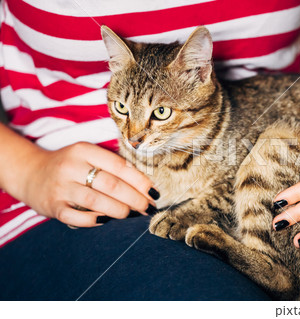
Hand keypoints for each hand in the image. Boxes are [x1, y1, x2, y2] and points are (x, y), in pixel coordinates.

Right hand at [19, 142, 157, 226]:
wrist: (29, 172)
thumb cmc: (70, 165)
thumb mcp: (87, 155)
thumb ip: (112, 166)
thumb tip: (144, 186)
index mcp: (84, 150)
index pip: (119, 166)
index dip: (140, 181)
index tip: (154, 192)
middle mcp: (71, 167)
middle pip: (111, 185)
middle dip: (135, 198)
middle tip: (148, 207)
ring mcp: (60, 188)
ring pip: (97, 202)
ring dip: (120, 210)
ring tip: (133, 214)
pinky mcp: (53, 207)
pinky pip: (78, 218)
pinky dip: (96, 220)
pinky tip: (107, 220)